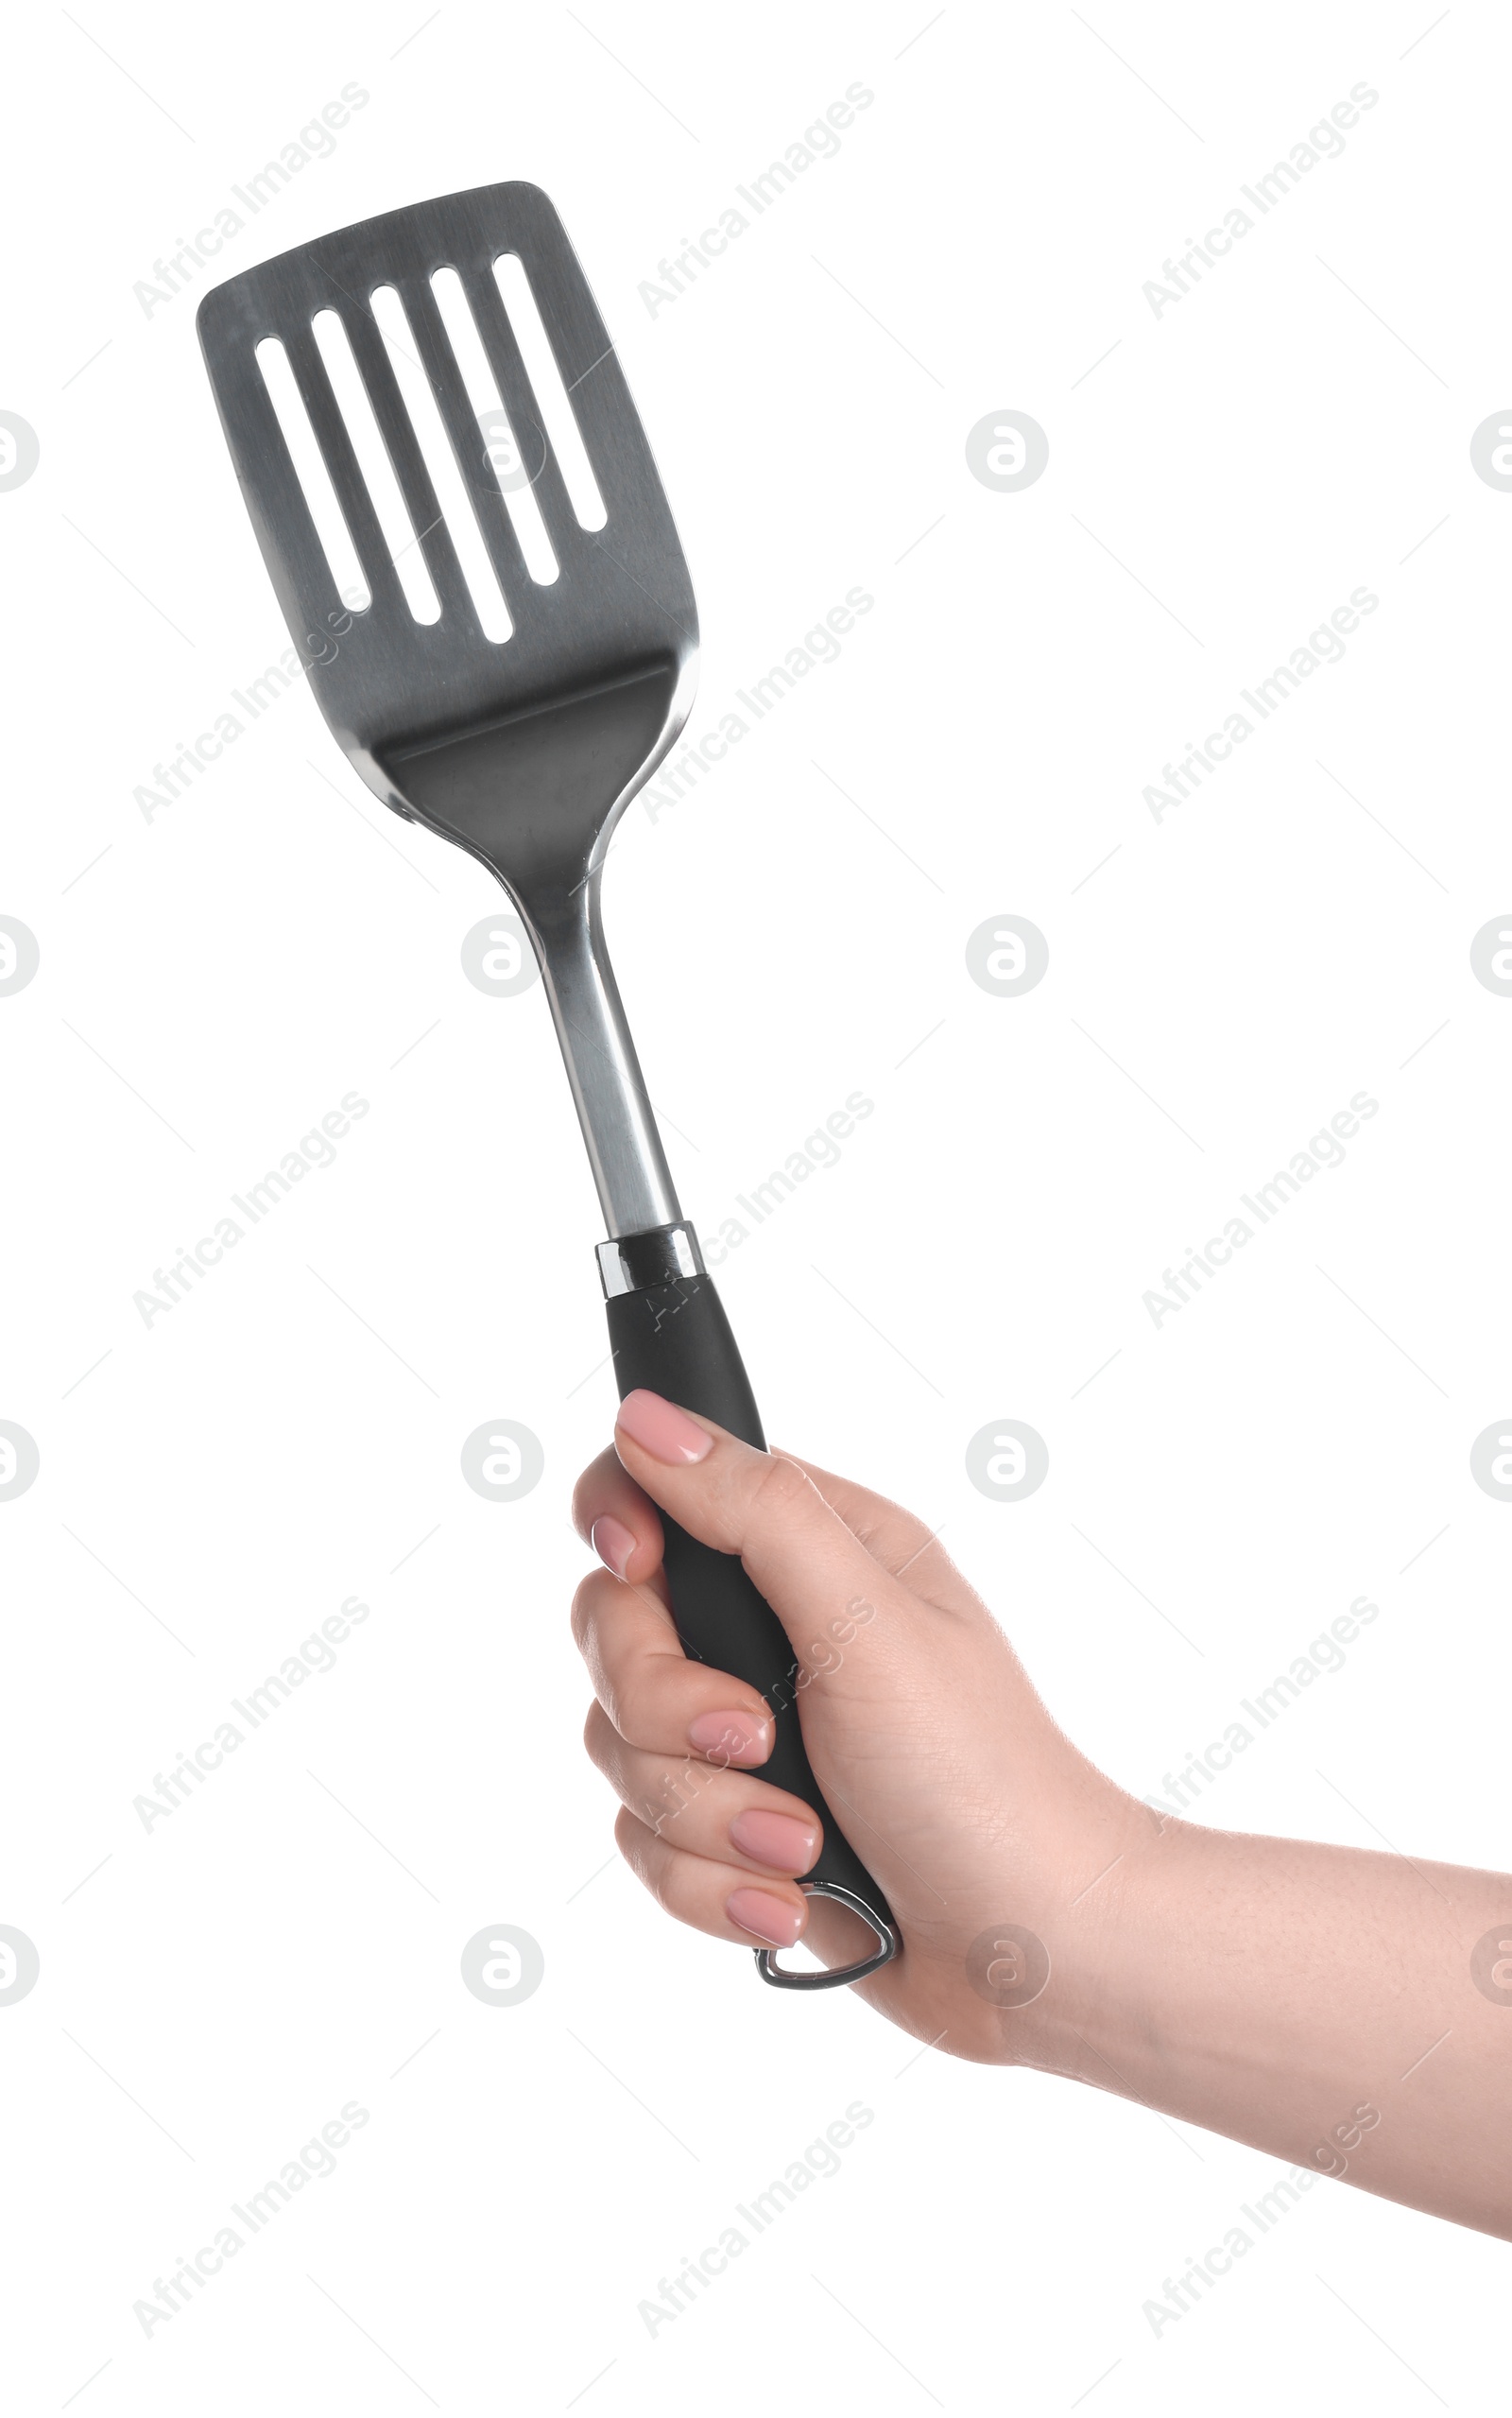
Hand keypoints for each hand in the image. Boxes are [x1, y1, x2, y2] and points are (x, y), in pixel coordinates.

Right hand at [570, 1388, 1142, 2060]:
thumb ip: (754, 1512)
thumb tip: (647, 1420)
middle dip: (671, 1711)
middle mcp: (771, 1631)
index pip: (657, 1491)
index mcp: (814, 1552)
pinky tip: (789, 1899)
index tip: (640, 1570)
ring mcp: (746, 1735)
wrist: (1033, 1949)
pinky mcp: (732, 1827)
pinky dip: (712, 1883)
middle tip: (760, 1742)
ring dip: (707, 1816)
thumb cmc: (981, 1775)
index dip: (620, 1526)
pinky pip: (644, 1843)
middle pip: (614, 1631)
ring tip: (803, 1845)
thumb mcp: (867, 1620)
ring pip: (620, 1748)